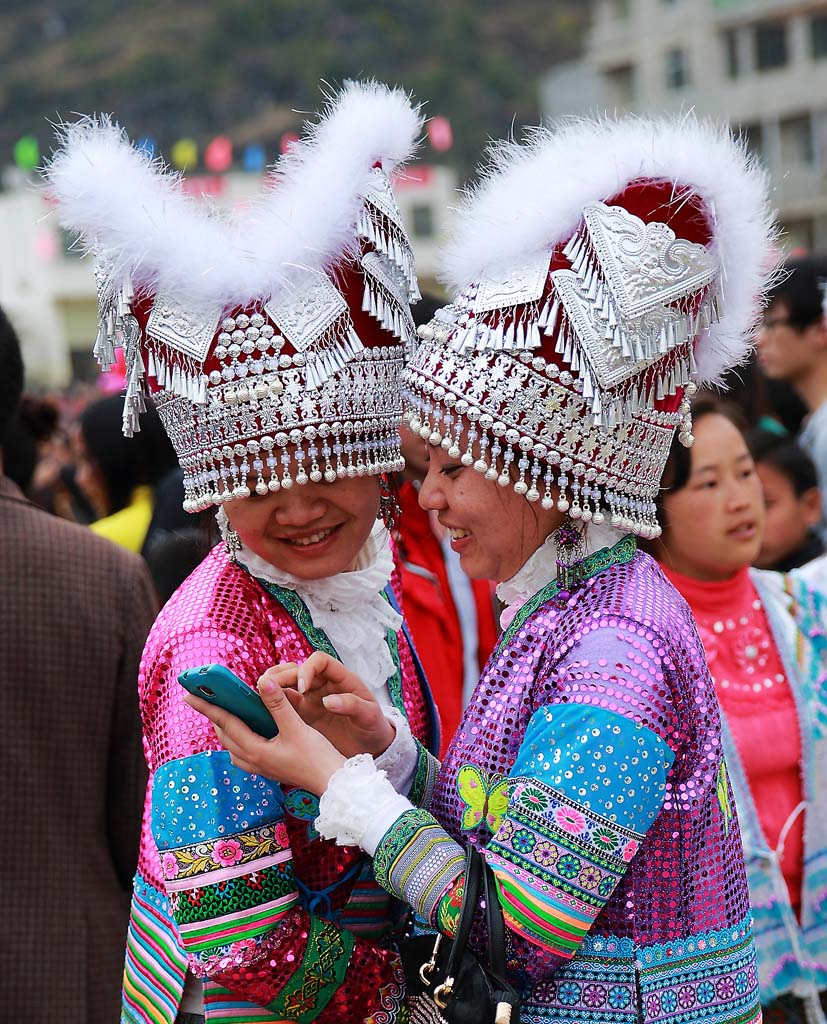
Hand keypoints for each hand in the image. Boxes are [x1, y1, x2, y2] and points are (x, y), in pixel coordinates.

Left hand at [183, 681, 344, 795]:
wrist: (333, 784)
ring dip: (227, 730)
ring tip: (226, 713)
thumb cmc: (317, 757)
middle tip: (206, 700)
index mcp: (255, 750)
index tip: (189, 696)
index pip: (225, 723)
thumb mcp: (297, 727)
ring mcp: (261, 767)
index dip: (208, 707)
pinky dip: (241, 740)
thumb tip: (261, 682)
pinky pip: (245, 754)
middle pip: (225, 736)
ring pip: (233, 747)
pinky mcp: (270, 769)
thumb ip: (278, 704)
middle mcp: (253, 760)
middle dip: (214, 717)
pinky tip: (250, 732)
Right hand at [260, 652, 395, 758]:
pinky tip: (260, 712)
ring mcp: (310, 698)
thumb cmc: (373, 726)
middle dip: (281, 676)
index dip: (307, 670)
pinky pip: (282, 704)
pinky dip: (270, 705)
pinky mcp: (302, 713)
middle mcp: (322, 684)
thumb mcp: (369, 715)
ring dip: (271, 687)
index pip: (319, 661)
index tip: (302, 688)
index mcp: (340, 677)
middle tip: (268, 689)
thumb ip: (351, 705)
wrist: (370, 745)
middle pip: (296, 670)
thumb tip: (328, 701)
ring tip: (258, 696)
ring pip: (285, 684)